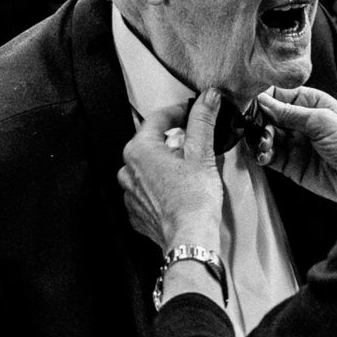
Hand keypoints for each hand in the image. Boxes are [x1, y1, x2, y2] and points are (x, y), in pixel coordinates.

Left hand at [118, 88, 223, 251]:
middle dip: (173, 140)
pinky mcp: (136, 211)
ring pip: (148, 167)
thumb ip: (202, 120)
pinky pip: (147, 190)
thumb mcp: (201, 153)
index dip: (179, 113)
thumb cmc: (194, 200)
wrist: (190, 238)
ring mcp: (130, 192)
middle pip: (152, 142)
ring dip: (166, 164)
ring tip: (189, 171)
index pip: (158, 119)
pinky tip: (179, 191)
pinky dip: (162, 187)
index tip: (193, 113)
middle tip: (195, 144)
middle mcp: (128, 169)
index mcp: (139, 150)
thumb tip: (208, 97)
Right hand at [255, 86, 336, 203]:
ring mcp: (296, 144)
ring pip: (267, 137)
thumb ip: (289, 112)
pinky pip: (270, 157)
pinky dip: (262, 156)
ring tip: (265, 144)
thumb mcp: (321, 121)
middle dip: (259, 121)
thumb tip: (263, 100)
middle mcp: (302, 122)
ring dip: (260, 139)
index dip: (264, 98)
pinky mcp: (292, 165)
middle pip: (269, 116)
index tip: (251, 102)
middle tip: (258, 127)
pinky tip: (263, 155)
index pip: (280, 94)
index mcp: (312, 103)